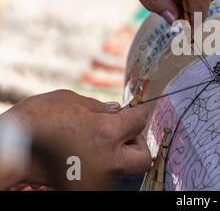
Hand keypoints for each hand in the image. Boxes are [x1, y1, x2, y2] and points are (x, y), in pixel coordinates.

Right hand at [1, 90, 150, 187]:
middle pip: (142, 158)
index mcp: (107, 133)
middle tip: (125, 131)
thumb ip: (100, 107)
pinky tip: (88, 147)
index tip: (137, 109)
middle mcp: (107, 158)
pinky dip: (103, 160)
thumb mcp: (71, 101)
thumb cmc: (37, 119)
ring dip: (120, 152)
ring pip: (123, 167)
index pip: (139, 121)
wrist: (11, 146)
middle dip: (138, 142)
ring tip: (100, 137)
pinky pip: (105, 172)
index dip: (140, 111)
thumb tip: (117, 111)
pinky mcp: (84, 183)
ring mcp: (96, 175)